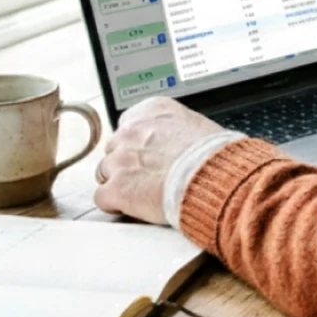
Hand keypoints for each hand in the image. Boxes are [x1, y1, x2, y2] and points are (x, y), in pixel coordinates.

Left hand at [93, 96, 225, 223]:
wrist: (214, 179)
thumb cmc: (214, 157)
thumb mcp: (197, 127)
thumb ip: (174, 130)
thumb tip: (174, 142)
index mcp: (153, 110)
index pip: (129, 123)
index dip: (138, 143)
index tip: (146, 154)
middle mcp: (133, 130)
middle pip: (115, 148)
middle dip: (127, 162)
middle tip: (146, 176)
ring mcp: (121, 159)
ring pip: (104, 172)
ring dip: (119, 182)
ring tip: (141, 193)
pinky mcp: (116, 187)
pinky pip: (102, 197)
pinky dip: (114, 204)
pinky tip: (130, 206)